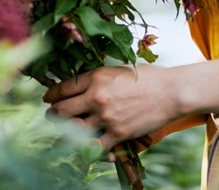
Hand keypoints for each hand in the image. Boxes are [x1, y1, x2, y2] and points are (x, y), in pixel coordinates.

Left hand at [43, 64, 181, 151]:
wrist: (171, 91)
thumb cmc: (148, 77)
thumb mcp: (118, 70)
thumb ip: (98, 78)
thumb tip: (81, 85)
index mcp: (96, 77)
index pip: (63, 88)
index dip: (51, 94)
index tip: (47, 98)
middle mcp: (97, 97)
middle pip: (62, 110)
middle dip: (53, 114)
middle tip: (50, 116)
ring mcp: (106, 117)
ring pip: (74, 130)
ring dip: (64, 134)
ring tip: (61, 135)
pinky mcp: (118, 133)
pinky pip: (94, 146)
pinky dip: (87, 148)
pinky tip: (82, 148)